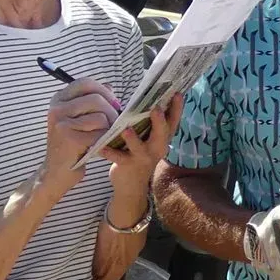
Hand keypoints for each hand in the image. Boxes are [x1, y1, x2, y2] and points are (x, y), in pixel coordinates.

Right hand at [42, 79, 118, 191]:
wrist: (57, 171)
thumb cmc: (72, 143)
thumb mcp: (78, 118)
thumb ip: (91, 100)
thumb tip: (109, 87)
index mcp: (59, 99)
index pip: (86, 83)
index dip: (104, 91)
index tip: (113, 103)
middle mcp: (57, 108)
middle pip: (96, 98)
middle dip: (112, 111)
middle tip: (115, 122)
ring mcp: (61, 124)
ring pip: (101, 116)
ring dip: (109, 127)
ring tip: (104, 135)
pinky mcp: (70, 139)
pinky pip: (100, 133)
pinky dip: (104, 140)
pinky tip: (98, 145)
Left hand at [105, 94, 183, 217]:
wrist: (131, 186)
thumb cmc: (139, 154)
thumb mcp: (148, 139)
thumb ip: (148, 121)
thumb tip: (146, 95)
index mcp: (162, 139)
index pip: (173, 122)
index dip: (177, 108)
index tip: (178, 93)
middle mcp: (156, 148)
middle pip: (161, 134)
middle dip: (159, 121)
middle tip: (156, 108)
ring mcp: (142, 158)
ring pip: (139, 148)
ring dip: (133, 139)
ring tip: (126, 129)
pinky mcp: (127, 165)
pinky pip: (118, 158)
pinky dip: (109, 152)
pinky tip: (100, 148)